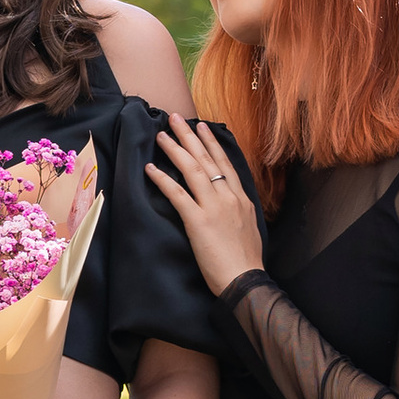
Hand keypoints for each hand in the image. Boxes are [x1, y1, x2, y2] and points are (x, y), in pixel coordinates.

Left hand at [149, 115, 264, 293]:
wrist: (245, 279)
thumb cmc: (245, 261)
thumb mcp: (248, 228)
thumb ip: (238, 211)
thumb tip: (229, 202)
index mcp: (241, 199)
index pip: (225, 164)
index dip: (211, 144)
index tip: (202, 127)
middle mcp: (228, 197)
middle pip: (207, 160)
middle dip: (190, 137)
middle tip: (176, 118)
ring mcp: (214, 207)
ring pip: (193, 170)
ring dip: (175, 150)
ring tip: (162, 136)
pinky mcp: (198, 221)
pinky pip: (178, 195)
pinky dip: (163, 180)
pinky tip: (150, 169)